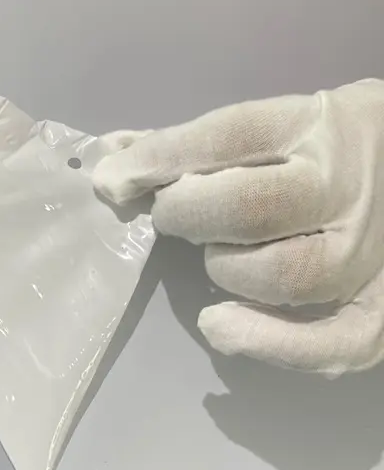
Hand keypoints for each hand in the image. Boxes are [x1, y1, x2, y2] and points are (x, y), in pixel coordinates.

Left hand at [92, 81, 383, 374]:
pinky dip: (262, 341)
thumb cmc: (338, 152)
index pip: (229, 135)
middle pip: (246, 208)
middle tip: (177, 216)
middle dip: (187, 214)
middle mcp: (348, 189)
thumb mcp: (290, 124)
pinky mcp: (377, 315)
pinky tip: (221, 324)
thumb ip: (204, 144)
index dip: (161, 157)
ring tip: (226, 255)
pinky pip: (319, 345)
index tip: (113, 177)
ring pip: (276, 276)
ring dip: (226, 269)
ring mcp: (366, 255)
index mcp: (321, 127)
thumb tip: (115, 155)